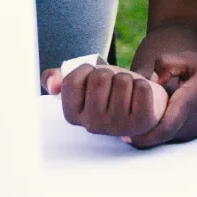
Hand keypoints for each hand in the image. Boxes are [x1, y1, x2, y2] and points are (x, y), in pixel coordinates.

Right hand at [51, 61, 169, 139]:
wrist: (139, 101)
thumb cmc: (108, 89)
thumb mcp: (81, 80)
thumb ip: (57, 78)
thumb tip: (53, 85)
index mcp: (73, 115)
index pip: (71, 81)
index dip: (85, 70)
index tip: (92, 78)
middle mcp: (93, 125)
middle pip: (99, 78)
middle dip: (108, 74)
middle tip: (112, 85)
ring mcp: (118, 126)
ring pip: (122, 80)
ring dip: (126, 79)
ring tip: (126, 91)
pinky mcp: (143, 122)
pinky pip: (142, 88)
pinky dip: (142, 85)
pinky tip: (139, 96)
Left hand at [126, 52, 196, 148]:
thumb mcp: (190, 59)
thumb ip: (165, 62)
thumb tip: (148, 78)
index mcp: (186, 105)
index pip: (160, 130)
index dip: (139, 135)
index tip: (122, 132)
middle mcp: (187, 124)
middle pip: (155, 139)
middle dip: (135, 135)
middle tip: (116, 125)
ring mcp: (189, 132)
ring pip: (160, 139)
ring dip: (144, 133)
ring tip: (127, 120)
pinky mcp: (189, 134)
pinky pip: (166, 136)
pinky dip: (153, 131)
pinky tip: (145, 118)